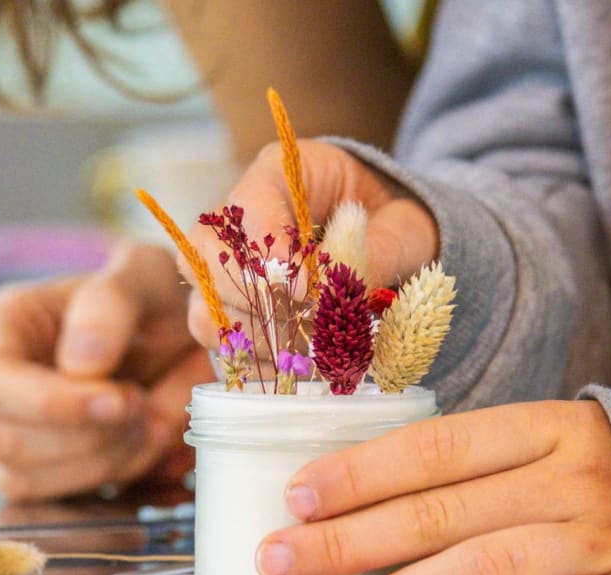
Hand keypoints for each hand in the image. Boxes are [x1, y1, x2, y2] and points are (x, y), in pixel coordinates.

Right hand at [0, 241, 213, 499]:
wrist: (177, 337)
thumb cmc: (152, 298)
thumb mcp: (144, 275)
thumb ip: (111, 304)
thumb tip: (81, 363)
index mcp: (1, 326)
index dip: (52, 405)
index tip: (121, 401)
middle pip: (4, 442)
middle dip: (89, 437)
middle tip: (147, 406)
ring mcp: (8, 433)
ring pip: (27, 482)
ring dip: (106, 462)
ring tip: (154, 420)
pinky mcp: (39, 472)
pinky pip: (59, 502)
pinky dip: (114, 480)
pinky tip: (147, 444)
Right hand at [183, 138, 438, 356]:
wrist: (394, 242)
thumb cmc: (398, 221)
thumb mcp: (406, 226)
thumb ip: (379, 250)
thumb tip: (340, 290)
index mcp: (280, 174)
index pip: (249, 205)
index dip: (270, 250)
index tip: (303, 290)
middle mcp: (240, 218)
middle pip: (207, 256)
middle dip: (254, 299)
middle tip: (303, 326)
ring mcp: (228, 267)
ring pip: (204, 304)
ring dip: (253, 335)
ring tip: (304, 350)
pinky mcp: (233, 309)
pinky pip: (220, 340)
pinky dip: (253, 359)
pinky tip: (294, 365)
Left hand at [255, 400, 610, 574]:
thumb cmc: (576, 473)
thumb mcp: (529, 447)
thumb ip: (456, 466)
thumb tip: (347, 492)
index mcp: (540, 428)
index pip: (430, 448)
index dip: (357, 474)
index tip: (296, 497)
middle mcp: (569, 479)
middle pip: (439, 512)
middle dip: (349, 541)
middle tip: (283, 561)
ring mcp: (601, 539)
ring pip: (487, 568)